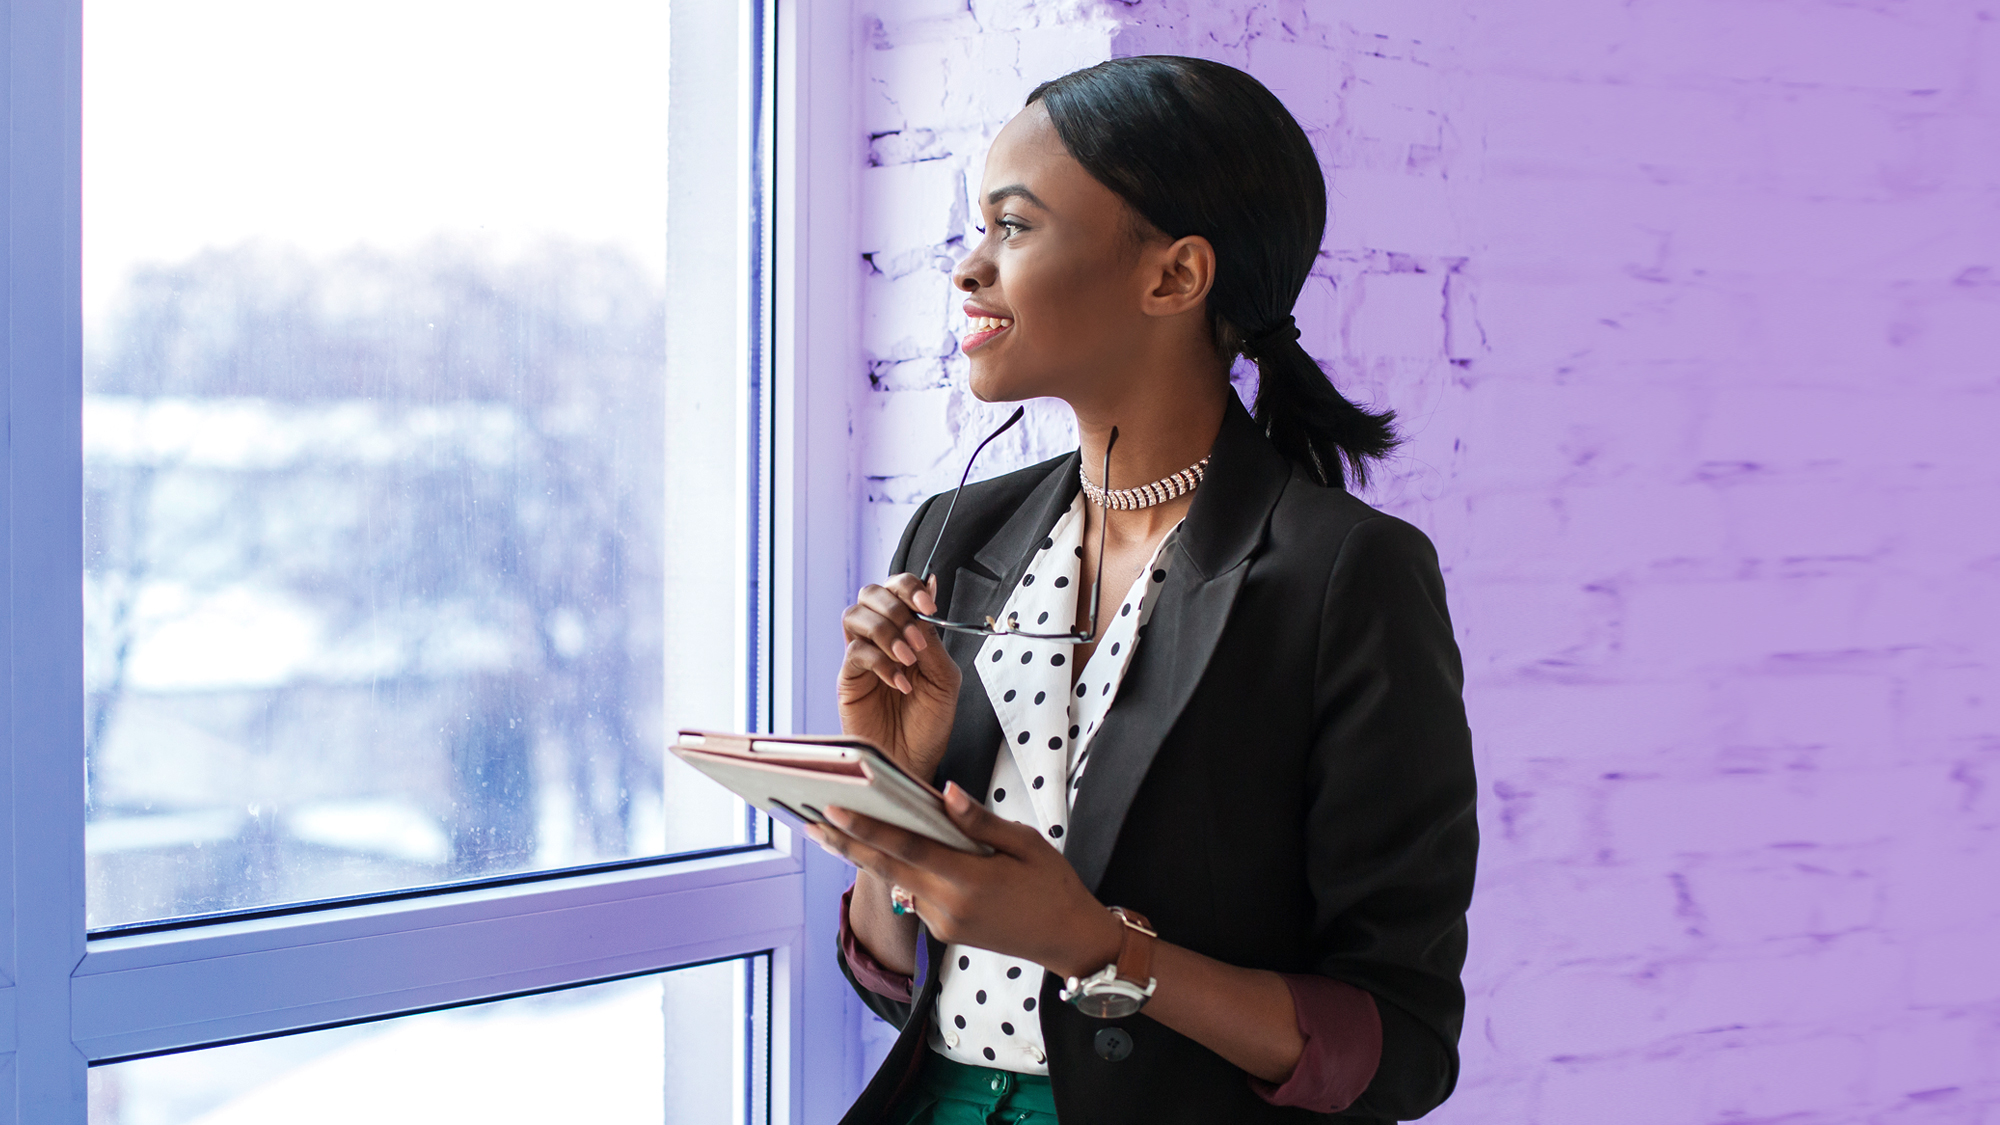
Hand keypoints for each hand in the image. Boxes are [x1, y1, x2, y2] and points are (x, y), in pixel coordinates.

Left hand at [807, 783, 1123, 979]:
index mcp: (969, 879)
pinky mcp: (944, 933)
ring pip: (899, 882)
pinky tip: (889, 850)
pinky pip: (915, 895)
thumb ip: (980, 820)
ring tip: (837, 829)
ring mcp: (943, 924)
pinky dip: (901, 871)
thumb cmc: (1053, 885)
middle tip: (811, 822)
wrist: (1069, 940)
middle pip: (887, 869)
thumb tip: (944, 792)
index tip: (833, 811)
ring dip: (871, 857)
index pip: (908, 849)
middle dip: (846, 845)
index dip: (867, 830)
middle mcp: (948, 906)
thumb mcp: (1025, 843)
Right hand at [838, 574, 960, 782]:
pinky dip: (881, 663)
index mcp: (907, 632)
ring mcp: (862, 658)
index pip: (898, 589)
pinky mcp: (849, 679)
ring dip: (885, 631)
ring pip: (855, 615)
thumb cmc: (929, 724)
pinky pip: (856, 654)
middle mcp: (881, 639)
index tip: (928, 604)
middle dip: (895, 607)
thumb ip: (934, 638)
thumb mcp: (944, 678)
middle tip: (916, 636)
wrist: (915, 762)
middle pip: (870, 594)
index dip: (910, 588)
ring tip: (907, 659)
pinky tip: (900, 683)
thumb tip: (931, 588)